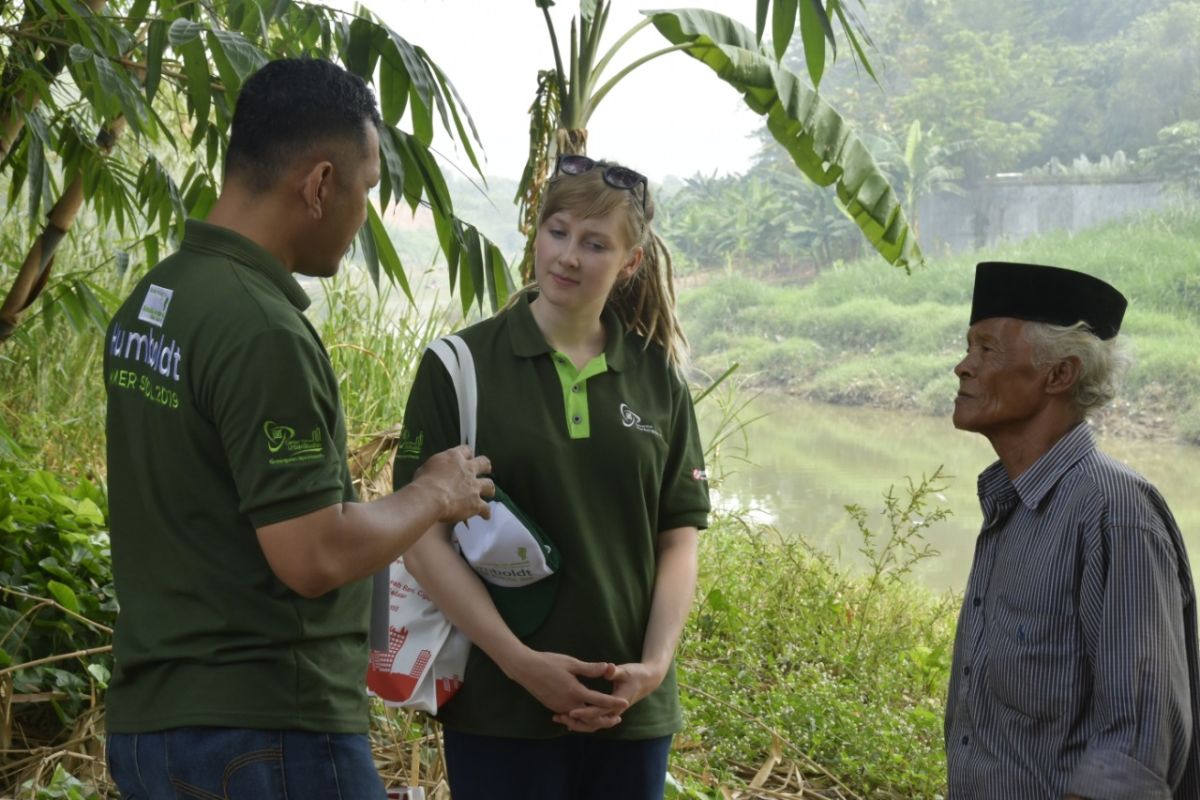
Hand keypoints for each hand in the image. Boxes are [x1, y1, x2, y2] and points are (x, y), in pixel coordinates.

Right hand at [412, 445, 492, 522]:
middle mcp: (468, 469)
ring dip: (489, 489)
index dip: (467, 454)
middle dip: (486, 466)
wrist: (431, 497)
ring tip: (489, 493)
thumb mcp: (426, 468)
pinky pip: (486, 508)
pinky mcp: (476, 503)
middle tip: (486, 469)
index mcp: (454, 458)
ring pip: (489, 485)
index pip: (465, 450)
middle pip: (484, 463)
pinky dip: (486, 512)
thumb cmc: (423, 482)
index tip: (467, 457)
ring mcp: (474, 486)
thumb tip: (435, 474)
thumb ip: (436, 469)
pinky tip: (485, 516)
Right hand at [506, 650, 628, 718]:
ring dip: (593, 721)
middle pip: (591, 718)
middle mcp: (568, 703)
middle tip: (618, 718)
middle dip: (605, 719)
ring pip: (580, 720)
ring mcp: (559, 707)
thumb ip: (590, 669)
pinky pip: (570, 718)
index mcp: (575, 691)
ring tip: (604, 719)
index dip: (613, 702)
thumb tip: (608, 667)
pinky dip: (580, 719)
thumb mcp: (571, 663)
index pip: (599, 700)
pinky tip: (586, 716)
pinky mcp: (553, 707)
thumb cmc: (548, 662)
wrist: (525, 669)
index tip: (625, 703)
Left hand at [552, 661, 663, 732]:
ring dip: (576, 723)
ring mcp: (610, 713)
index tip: (570, 711)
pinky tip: (567, 717)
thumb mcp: (625, 671)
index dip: (584, 711)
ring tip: (558, 717)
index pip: (598, 711)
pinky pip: (593, 721)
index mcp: (618, 702)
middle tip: (559, 717)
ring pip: (592, 725)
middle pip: (593, 723)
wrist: (646, 681)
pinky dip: (581, 721)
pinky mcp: (607, 711)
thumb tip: (608, 668)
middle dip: (576, 721)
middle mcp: (614, 711)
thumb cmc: (635, 674)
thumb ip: (614, 671)